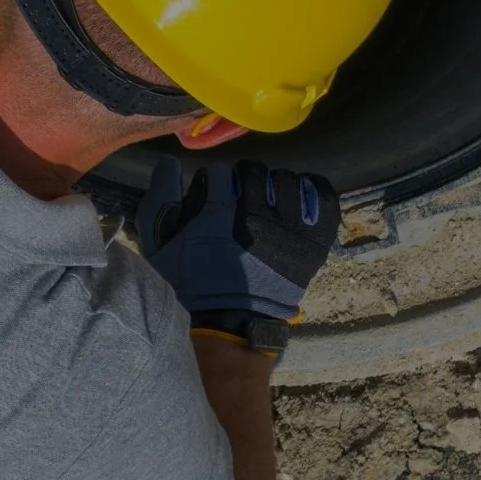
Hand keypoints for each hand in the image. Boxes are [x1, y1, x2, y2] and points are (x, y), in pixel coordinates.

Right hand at [134, 158, 338, 320]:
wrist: (234, 319)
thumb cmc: (193, 281)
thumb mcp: (159, 244)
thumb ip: (159, 198)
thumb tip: (169, 160)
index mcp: (220, 210)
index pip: (221, 171)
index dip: (215, 182)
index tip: (215, 196)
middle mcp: (257, 212)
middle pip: (255, 171)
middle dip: (245, 182)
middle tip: (241, 201)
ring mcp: (289, 225)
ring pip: (286, 180)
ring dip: (276, 188)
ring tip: (269, 204)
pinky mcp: (314, 238)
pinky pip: (322, 196)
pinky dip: (312, 193)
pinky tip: (298, 202)